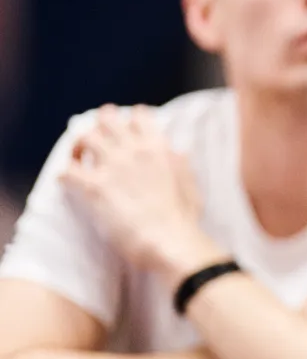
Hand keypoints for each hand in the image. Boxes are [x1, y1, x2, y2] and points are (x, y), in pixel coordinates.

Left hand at [59, 106, 219, 280]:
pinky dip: (65, 175)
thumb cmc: (184, 219)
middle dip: (100, 123)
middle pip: (107, 120)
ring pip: (84, 139)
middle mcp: (133, 150)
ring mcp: (111, 167)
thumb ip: (181, 164)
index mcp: (158, 148)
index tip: (129, 122)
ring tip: (78, 156)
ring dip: (79, 146)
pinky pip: (67, 171)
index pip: (140, 117)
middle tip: (98, 131)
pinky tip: (68, 183)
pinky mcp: (93, 187)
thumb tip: (178, 150)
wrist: (169, 241)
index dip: (132, 117)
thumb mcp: (190, 186)